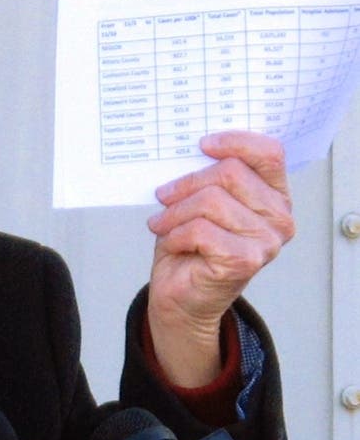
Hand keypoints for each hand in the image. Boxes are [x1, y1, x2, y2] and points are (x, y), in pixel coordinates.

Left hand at [146, 131, 294, 387]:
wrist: (181, 297)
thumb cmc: (190, 247)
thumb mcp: (201, 202)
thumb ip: (209, 177)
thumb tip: (193, 149)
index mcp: (274, 196)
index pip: (269, 154)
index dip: (235, 142)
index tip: (202, 145)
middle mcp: (278, 218)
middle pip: (230, 173)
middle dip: (186, 184)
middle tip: (164, 196)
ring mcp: (266, 241)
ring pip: (210, 201)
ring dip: (175, 212)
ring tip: (162, 224)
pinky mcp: (245, 261)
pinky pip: (199, 229)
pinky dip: (175, 234)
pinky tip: (172, 243)